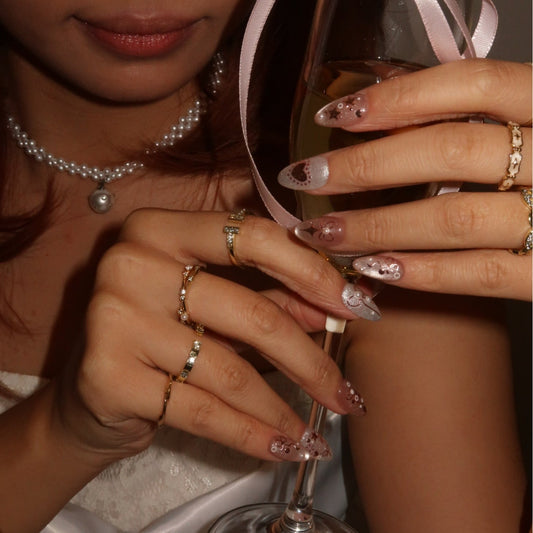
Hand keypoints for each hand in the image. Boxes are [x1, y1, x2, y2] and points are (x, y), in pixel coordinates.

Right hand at [56, 209, 368, 465]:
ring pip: (230, 368)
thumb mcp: (217, 309)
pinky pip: (201, 410)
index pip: (253, 236)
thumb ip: (275, 298)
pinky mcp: (107, 374)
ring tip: (317, 429)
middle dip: (310, 360)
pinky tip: (284, 446)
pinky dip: (251, 433)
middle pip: (251, 311)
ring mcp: (114, 317)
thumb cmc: (162, 336)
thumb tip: (341, 306)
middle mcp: (132, 262)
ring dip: (285, 406)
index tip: (357, 307)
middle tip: (345, 393)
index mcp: (160, 228)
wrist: (91, 394)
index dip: (314, 272)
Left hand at [278, 59, 531, 300]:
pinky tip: (376, 269)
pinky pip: (484, 275)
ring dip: (377, 226)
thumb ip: (479, 113)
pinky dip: (426, 273)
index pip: (475, 83)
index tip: (337, 115)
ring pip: (456, 217)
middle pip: (451, 151)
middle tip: (309, 176)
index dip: (400, 96)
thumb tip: (388, 96)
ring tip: (321, 231)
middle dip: (367, 166)